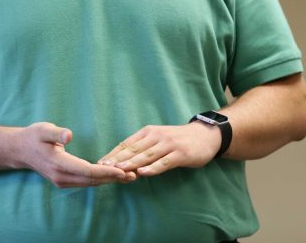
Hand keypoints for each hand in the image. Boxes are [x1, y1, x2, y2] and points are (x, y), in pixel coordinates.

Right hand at [13, 122, 136, 187]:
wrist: (20, 150)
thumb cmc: (34, 136)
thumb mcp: (43, 129)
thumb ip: (56, 132)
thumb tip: (69, 135)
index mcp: (59, 164)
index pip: (87, 171)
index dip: (106, 172)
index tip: (122, 170)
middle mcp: (61, 177)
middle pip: (92, 180)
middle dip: (113, 178)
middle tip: (134, 175)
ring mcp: (62, 181)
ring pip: (90, 183)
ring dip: (109, 180)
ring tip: (129, 176)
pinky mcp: (64, 180)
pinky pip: (86, 182)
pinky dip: (101, 179)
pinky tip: (113, 175)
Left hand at [97, 123, 220, 176]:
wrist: (205, 135)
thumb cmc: (178, 140)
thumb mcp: (158, 139)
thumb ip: (143, 148)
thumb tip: (122, 160)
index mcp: (148, 132)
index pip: (126, 144)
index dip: (113, 153)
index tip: (99, 163)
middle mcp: (156, 136)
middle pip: (133, 149)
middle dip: (117, 159)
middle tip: (103, 168)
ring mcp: (169, 144)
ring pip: (146, 155)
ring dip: (132, 163)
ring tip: (118, 170)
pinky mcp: (180, 154)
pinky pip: (164, 162)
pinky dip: (153, 168)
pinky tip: (143, 173)